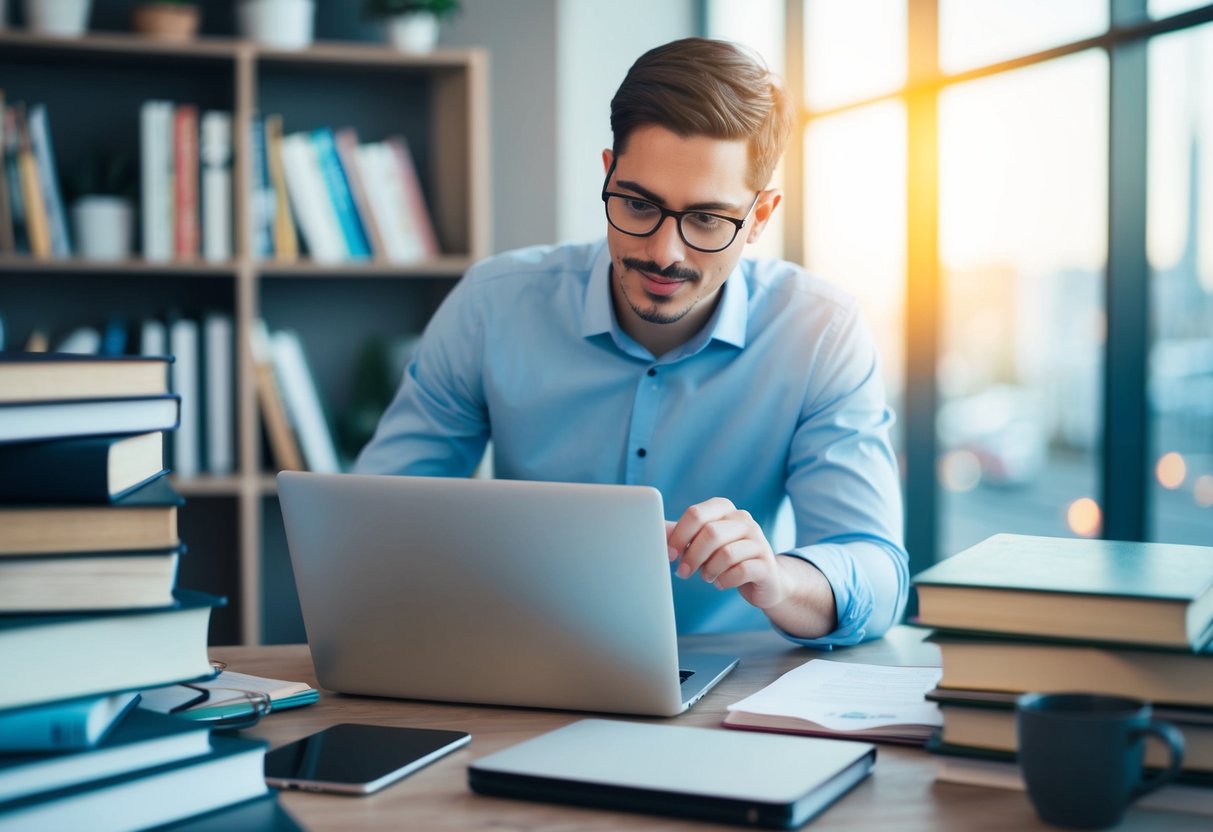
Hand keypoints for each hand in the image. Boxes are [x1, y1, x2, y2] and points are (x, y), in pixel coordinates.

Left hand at [665, 498, 788, 609]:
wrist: (763, 578)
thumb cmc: (724, 557)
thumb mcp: (700, 542)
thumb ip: (679, 534)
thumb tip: (653, 529)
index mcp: (724, 509)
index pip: (696, 514)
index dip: (678, 536)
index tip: (669, 555)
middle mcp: (743, 519)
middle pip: (710, 533)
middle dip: (692, 556)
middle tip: (683, 572)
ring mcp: (758, 540)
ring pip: (725, 553)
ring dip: (709, 570)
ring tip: (706, 576)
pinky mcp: (766, 564)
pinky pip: (741, 571)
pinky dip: (725, 580)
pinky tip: (721, 583)